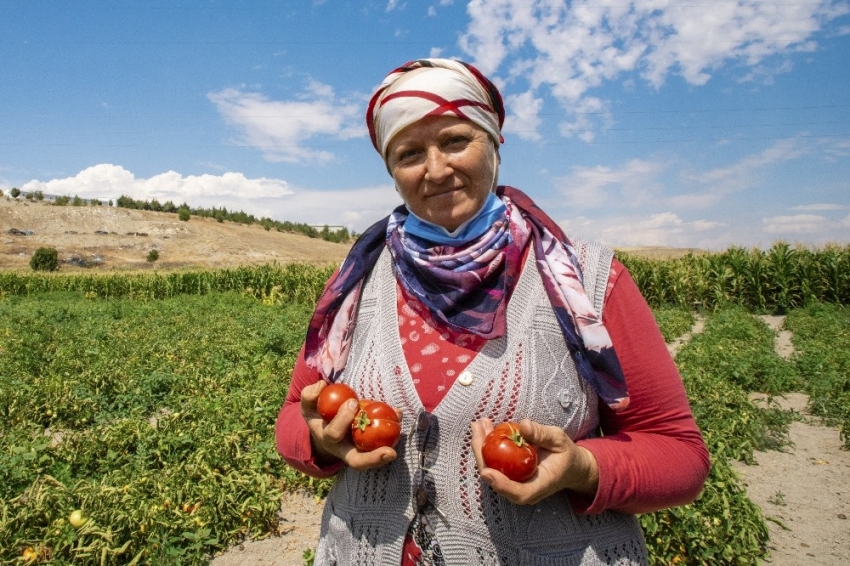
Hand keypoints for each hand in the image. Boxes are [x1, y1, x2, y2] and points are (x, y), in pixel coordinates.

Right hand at [300, 381, 398, 469]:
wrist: (324, 430)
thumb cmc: (318, 415)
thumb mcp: (308, 406)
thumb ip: (309, 395)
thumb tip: (322, 386)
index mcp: (327, 438)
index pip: (333, 435)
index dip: (342, 421)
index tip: (352, 402)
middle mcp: (343, 450)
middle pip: (357, 461)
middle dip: (371, 457)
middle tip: (388, 449)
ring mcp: (358, 452)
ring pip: (372, 459)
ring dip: (385, 452)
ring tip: (398, 436)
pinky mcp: (369, 448)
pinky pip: (382, 444)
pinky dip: (393, 432)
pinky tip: (398, 414)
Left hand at [471, 417, 598, 505]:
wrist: (569, 465)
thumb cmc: (565, 454)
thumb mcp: (560, 441)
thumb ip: (543, 434)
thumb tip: (524, 426)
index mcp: (539, 486)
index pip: (519, 493)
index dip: (501, 485)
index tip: (486, 471)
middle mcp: (523, 488)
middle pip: (496, 479)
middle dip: (482, 454)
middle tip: (477, 429)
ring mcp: (514, 482)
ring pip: (491, 468)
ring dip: (481, 446)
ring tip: (479, 424)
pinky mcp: (509, 473)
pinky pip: (494, 461)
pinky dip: (487, 445)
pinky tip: (484, 428)